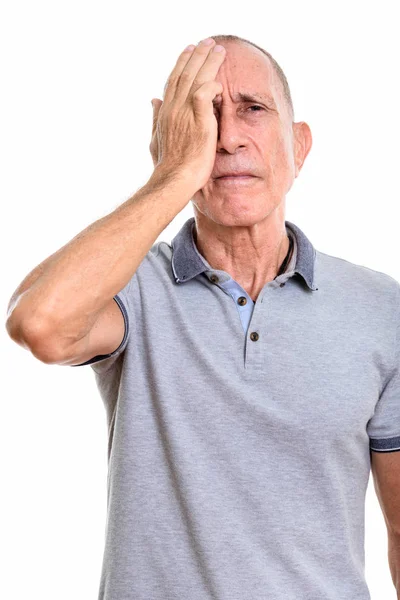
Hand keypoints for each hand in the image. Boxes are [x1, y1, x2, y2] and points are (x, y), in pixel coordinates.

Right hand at [149, 38, 225, 194]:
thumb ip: (156, 117)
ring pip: (197, 79)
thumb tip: (153, 100)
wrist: (174, 180)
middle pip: (185, 74)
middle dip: (196, 56)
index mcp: (165, 112)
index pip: (173, 81)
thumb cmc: (167, 165)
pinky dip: (212, 85)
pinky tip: (219, 82)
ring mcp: (185, 114)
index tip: (189, 50)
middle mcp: (173, 108)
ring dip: (208, 62)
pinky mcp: (200, 121)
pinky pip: (206, 94)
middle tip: (207, 42)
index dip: (181, 64)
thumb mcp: (156, 138)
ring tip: (218, 50)